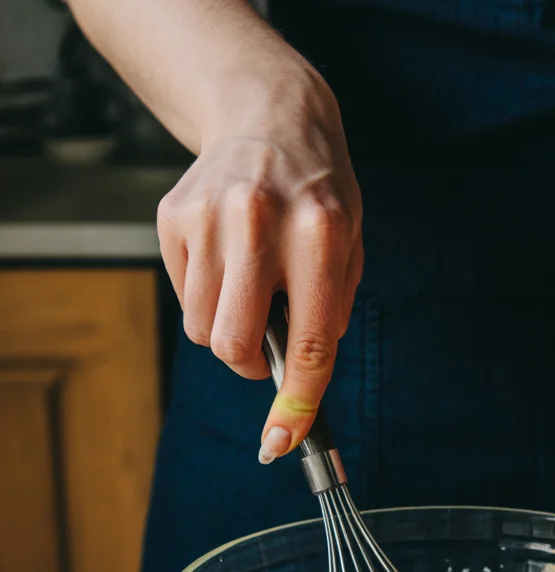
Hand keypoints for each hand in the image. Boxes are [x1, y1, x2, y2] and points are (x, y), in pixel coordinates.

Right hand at [156, 60, 362, 460]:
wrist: (269, 116)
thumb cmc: (317, 193)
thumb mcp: (349, 244)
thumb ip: (330, 311)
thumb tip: (298, 382)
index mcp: (319, 232)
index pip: (308, 342)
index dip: (295, 402)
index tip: (283, 441)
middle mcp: (258, 221)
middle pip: (233, 345)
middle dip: (250, 366)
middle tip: (264, 351)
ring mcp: (209, 217)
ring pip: (202, 329)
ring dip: (227, 330)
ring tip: (250, 289)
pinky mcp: (174, 216)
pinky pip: (184, 297)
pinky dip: (207, 298)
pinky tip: (227, 260)